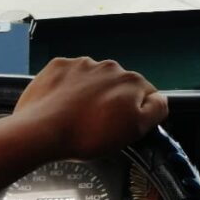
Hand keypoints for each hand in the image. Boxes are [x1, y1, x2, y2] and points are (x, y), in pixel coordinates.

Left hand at [14, 57, 167, 159]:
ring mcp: (82, 64)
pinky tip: (62, 105)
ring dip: (91, 94)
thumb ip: (157, 110)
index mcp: (132, 81)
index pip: (146, 94)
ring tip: (77, 117)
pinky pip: (70, 76)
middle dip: (113, 101)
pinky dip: (68, 88)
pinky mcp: (58, 67)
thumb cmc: (87, 135)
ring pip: (95, 80)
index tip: (122, 126)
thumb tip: (159, 99)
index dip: (136, 112)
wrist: (40, 132)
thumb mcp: (136, 130)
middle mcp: (110, 67)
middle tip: (98, 124)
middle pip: (119, 85)